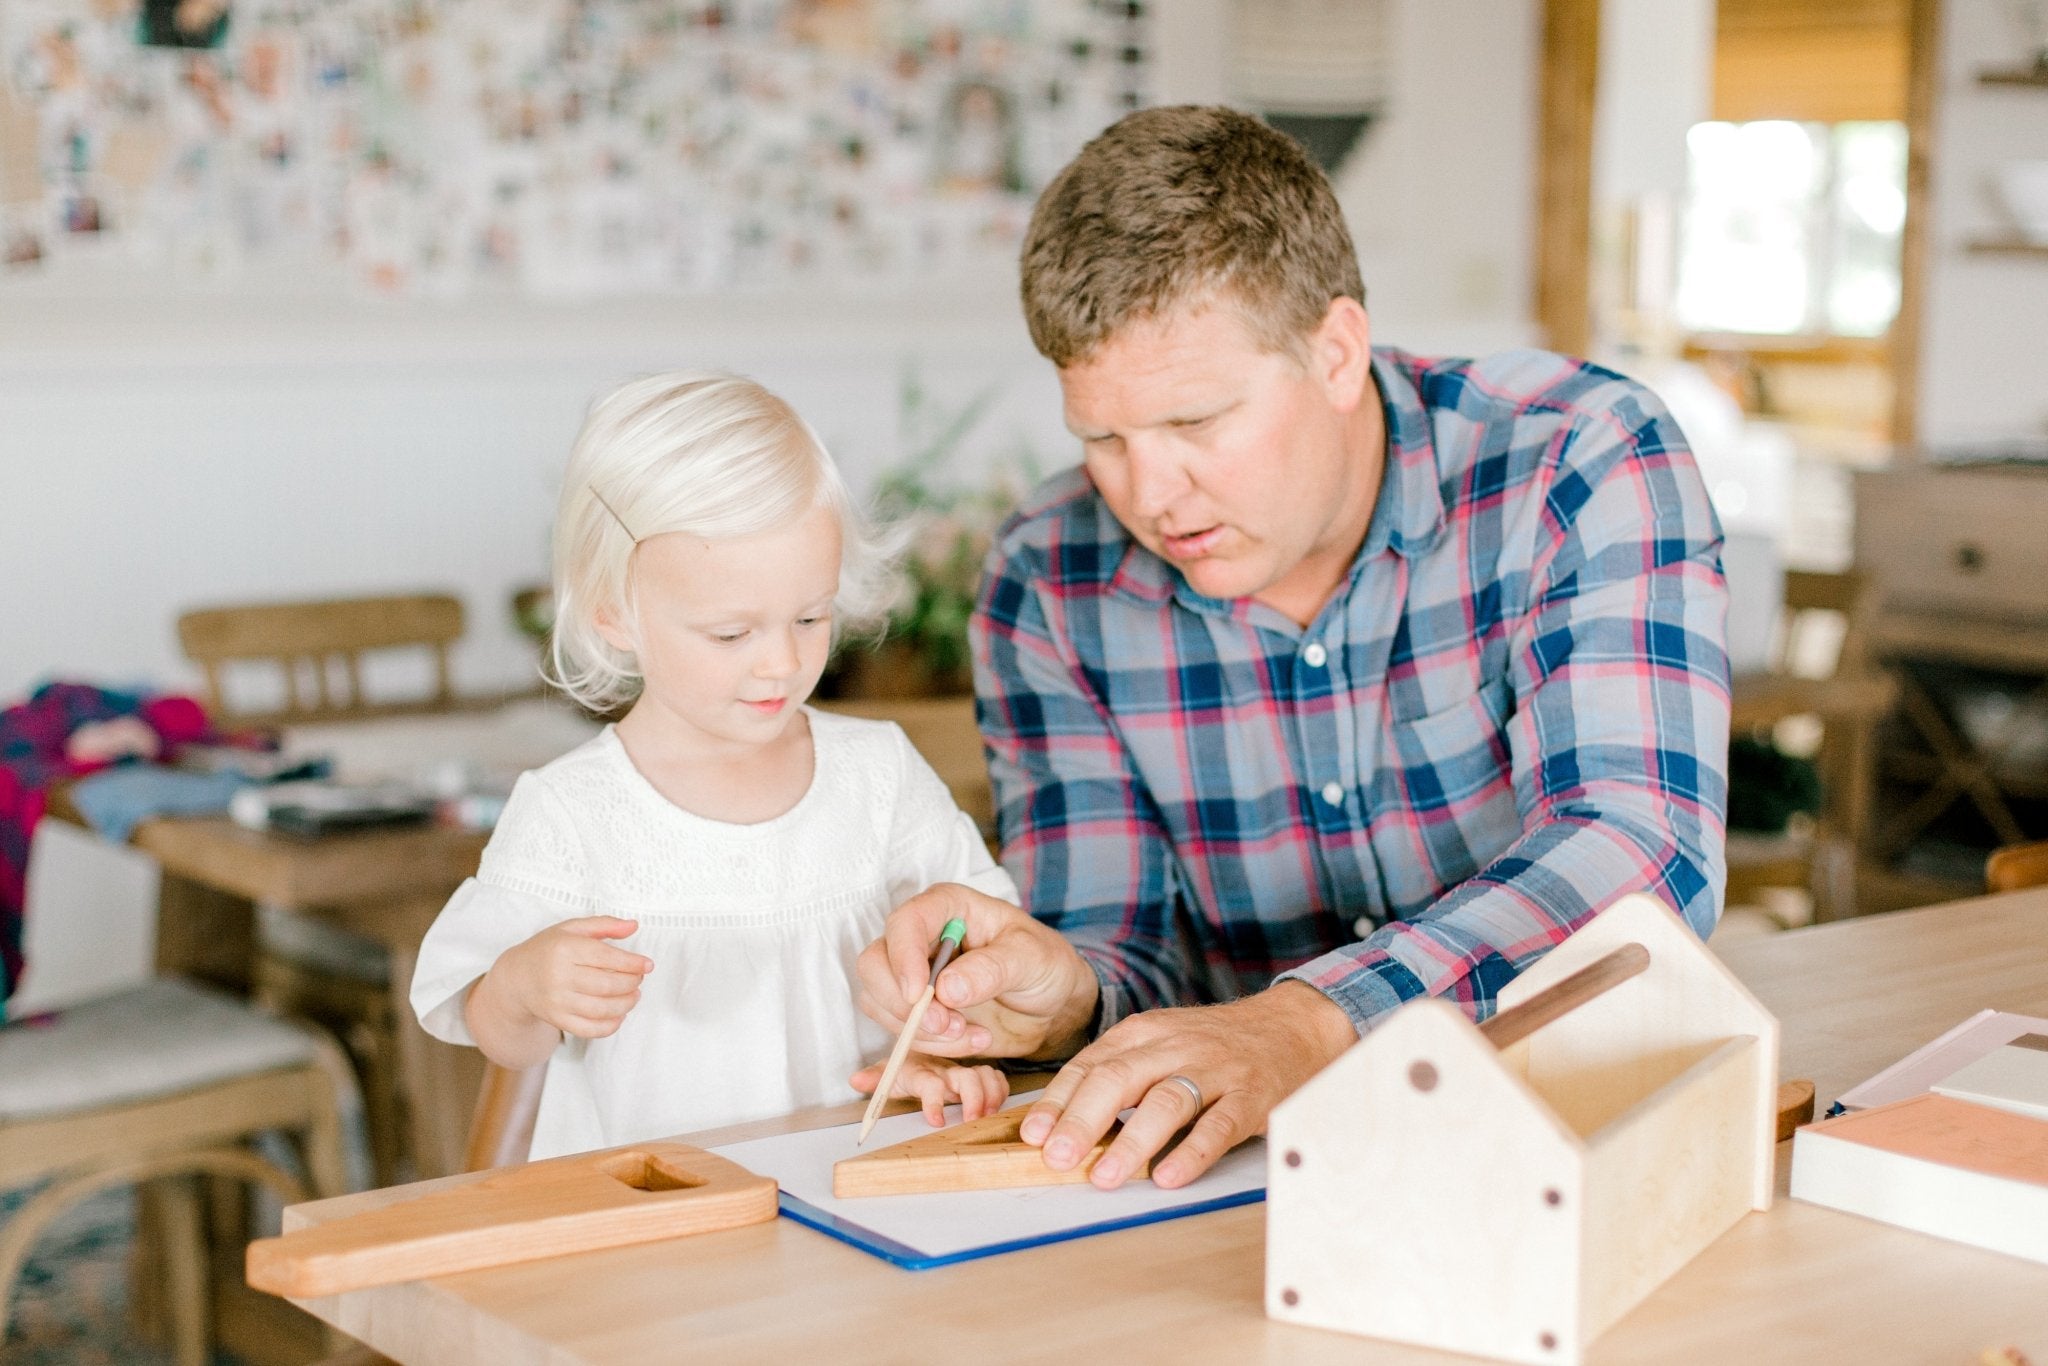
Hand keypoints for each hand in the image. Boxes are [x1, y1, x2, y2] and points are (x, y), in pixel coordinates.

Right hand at [482, 916, 652, 1042]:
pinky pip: (590, 1029)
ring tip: (633, 995)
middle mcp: (559, 976)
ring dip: (626, 1004)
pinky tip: (619, 1014)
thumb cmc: (548, 949)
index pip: (607, 958)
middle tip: (638, 979)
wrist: (517, 978)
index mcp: (564, 949)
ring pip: (602, 1009)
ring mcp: (557, 1001)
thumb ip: (604, 924)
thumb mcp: (572, 928)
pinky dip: (610, 1026)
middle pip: (608, 985)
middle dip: (632, 983)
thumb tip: (633, 925)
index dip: (633, 963)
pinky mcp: (557, 1020)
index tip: (647, 965)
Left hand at [848, 1054, 1010, 1126]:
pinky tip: (996, 1104)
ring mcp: (963, 1071)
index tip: (936, 1121)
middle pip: (966, 1079)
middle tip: (973, 1120)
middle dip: (974, 1099)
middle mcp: (945, 1069)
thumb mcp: (888, 1075)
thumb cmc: (907, 1069)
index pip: (929, 1083)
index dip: (934, 1101)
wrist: (922, 1052)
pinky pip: (995, 1077)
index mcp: (921, 1070)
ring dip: (990, 1095)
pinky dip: (1000, 1089)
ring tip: (988, 1115)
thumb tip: (855, 1080)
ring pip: (985, 1075)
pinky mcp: (978, 1075)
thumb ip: (875, 1079)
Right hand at [857, 883, 1097, 1062]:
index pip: (904, 923)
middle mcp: (921, 937)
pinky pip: (898, 1029)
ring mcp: (913, 974)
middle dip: (903, 1004)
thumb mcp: (1030, 958)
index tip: (918, 996)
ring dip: (920, 1030)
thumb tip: (945, 989)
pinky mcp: (916, 1009)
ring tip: (971, 1035)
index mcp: (946, 907)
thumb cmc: (1044, 964)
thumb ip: (991, 969)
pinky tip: (971, 1041)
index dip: (903, 958)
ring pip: (879, 1002)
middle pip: (875, 964)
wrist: (1053, 1002)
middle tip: (947, 1025)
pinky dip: (928, 1044)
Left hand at [1019, 982, 1356, 1190]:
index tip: (1031, 1135)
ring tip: (1106, 1176)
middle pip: (1120, 1078)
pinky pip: (1219, 1125)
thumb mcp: (1161, 1043)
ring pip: (1167, 1101)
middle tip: (1058, 1157)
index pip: (1090, 1065)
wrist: (1292, 1026)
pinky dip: (1191, 1153)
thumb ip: (1118, 1075)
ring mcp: (1215, 1070)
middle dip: (1083, 1119)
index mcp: (1144, 1033)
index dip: (1058, 1101)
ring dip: (1132, 1141)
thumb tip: (1060, 1124)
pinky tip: (1168, 1176)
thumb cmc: (1214, 1044)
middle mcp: (1174, 1047)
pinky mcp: (1251, 1097)